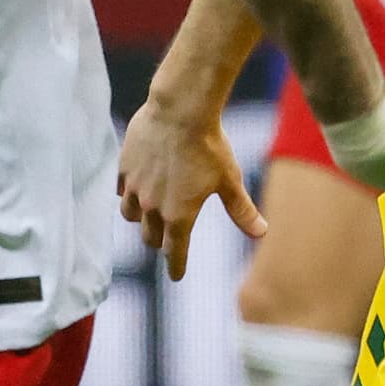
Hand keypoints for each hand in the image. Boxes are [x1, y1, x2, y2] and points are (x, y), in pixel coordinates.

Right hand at [118, 90, 259, 279]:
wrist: (181, 110)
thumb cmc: (210, 146)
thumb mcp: (230, 180)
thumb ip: (242, 210)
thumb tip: (262, 232)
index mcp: (178, 216)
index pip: (173, 252)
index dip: (176, 266)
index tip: (176, 275)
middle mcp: (152, 207)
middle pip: (149, 238)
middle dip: (159, 243)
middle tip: (166, 241)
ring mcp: (135, 187)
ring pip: (130, 215)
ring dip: (140, 220)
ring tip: (150, 214)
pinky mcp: (124, 167)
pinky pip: (122, 190)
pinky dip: (130, 194)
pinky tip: (138, 187)